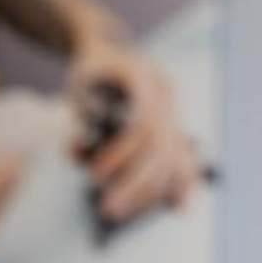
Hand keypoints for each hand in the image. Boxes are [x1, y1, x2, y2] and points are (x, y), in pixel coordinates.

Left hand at [68, 38, 199, 221]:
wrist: (111, 51)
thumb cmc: (90, 71)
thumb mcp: (78, 84)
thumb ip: (81, 116)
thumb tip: (75, 155)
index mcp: (144, 75)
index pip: (142, 126)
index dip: (120, 156)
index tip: (95, 175)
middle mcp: (167, 94)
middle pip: (160, 149)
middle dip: (135, 185)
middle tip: (109, 209)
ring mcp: (177, 112)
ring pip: (173, 160)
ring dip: (148, 192)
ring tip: (121, 210)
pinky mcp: (178, 129)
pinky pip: (185, 161)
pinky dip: (183, 186)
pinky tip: (179, 209)